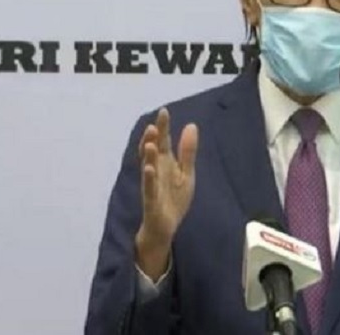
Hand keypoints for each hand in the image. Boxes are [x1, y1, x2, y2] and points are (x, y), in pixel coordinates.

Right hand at [134, 107, 198, 279]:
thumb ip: (188, 151)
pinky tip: (149, 168)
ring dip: (148, 155)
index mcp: (165, 163)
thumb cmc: (174, 198)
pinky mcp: (151, 201)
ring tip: (151, 142)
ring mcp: (152, 185)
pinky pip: (149, 188)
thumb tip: (191, 125)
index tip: (163, 111)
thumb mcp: (186, 173)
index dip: (163, 127)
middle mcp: (156, 171)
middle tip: (154, 124)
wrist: (165, 227)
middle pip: (153, 151)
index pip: (163, 141)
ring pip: (148, 167)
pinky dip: (149, 178)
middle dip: (153, 138)